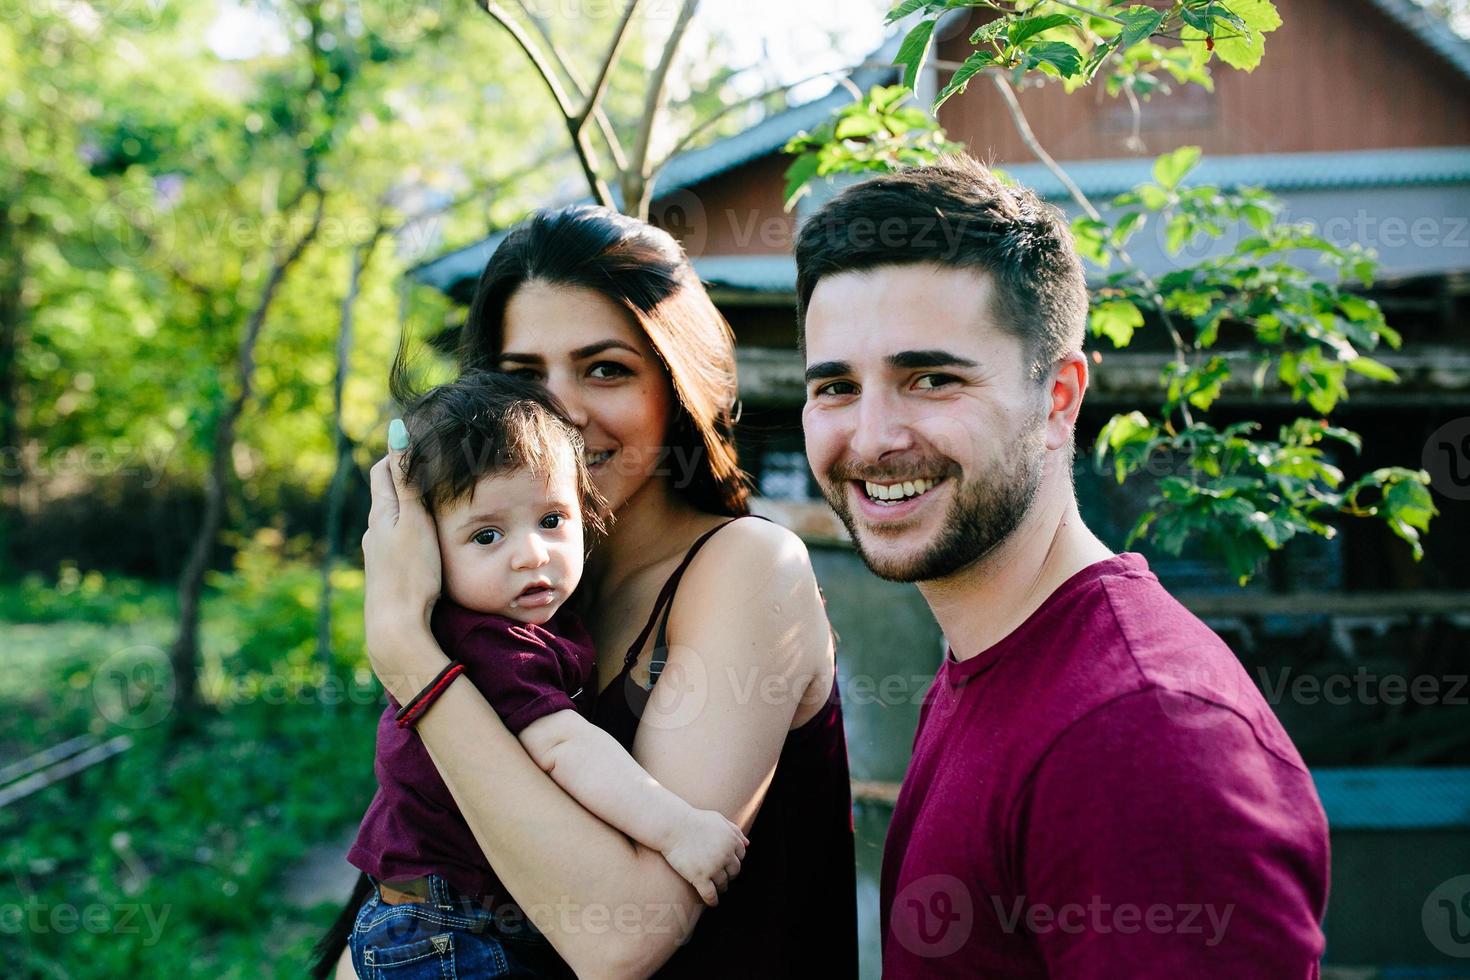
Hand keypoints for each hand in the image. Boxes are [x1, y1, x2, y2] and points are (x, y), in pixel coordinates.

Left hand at [362, 422, 443, 683]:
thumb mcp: (414, 520)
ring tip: (441, 503)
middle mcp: (375, 531)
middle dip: (409, 478)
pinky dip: (414, 530)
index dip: (401, 452)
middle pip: (388, 493)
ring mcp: (379, 554)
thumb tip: (398, 431)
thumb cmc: (411, 572)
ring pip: (395, 519)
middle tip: (440, 470)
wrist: (397, 627)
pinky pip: (400, 540)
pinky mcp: (389, 574)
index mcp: (381, 513)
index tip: (427, 445)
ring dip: (413, 506)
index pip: (383, 469)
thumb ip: (408, 479)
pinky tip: (431, 540)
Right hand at [660, 808, 748, 907]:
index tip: (727, 864)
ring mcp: (713, 867)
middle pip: (734, 871)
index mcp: (731, 840)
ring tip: (716, 888)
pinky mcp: (700, 877)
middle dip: (729, 874)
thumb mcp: (718, 819)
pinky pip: (710, 895)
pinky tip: (712, 902)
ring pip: (723, 884)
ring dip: (721, 887)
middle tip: (722, 877)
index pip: (741, 855)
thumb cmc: (694, 821)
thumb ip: (734, 830)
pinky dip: (713, 900)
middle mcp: (726, 854)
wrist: (673, 826)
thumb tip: (747, 844)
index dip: (734, 860)